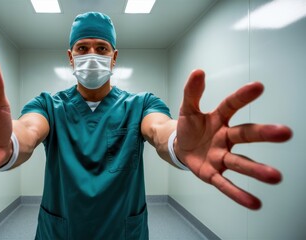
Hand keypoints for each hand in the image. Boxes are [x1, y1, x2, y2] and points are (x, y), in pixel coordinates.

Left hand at [176, 70, 291, 209]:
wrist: (180, 147)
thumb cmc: (189, 127)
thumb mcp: (187, 108)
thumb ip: (192, 92)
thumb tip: (198, 72)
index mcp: (219, 119)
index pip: (232, 106)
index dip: (243, 97)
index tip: (258, 86)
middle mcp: (225, 138)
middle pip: (245, 135)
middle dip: (263, 134)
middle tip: (285, 133)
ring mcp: (221, 157)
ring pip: (239, 162)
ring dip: (256, 170)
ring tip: (276, 176)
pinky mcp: (212, 173)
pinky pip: (225, 184)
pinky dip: (238, 193)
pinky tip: (254, 203)